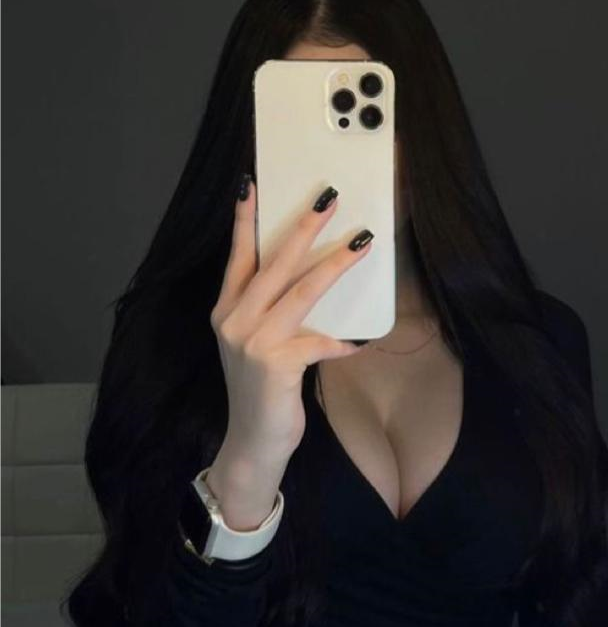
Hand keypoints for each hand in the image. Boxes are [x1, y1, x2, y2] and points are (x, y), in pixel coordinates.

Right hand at [207, 175, 372, 514]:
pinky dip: (340, 341)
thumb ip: (273, 315)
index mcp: (227, 311)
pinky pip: (319, 342)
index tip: (251, 185)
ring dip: (334, 265)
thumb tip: (312, 282)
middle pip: (274, 263)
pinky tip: (357, 342)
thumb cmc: (263, 391)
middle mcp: (234, 320)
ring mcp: (253, 341)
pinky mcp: (276, 364)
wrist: (253, 442)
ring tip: (361, 242)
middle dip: (303, 228)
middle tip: (328, 198)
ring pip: (300, 291)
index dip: (245, 221)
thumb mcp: (257, 346)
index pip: (237, 257)